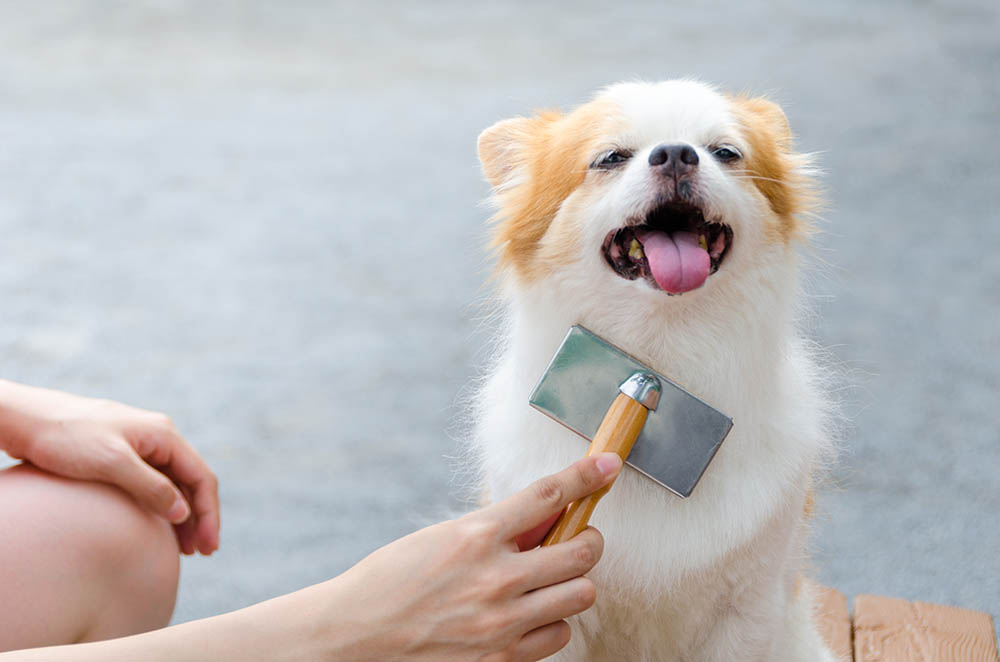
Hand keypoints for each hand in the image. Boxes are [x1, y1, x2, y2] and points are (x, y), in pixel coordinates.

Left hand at [0, 380, 218, 554]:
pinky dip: (162, 507)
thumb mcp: (110, 463)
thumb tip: (183, 513)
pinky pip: (154, 484)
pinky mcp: (122, 456)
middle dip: (200, 518)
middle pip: (191, 482)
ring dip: (183, 515)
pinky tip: (158, 528)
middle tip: (201, 552)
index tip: (208, 546)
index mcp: (164, 435)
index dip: (209, 514)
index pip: (201, 478)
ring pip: (173, 485)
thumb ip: (150, 487)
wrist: (25, 420)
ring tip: (184, 547)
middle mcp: (158, 439)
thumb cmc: (65, 437)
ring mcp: (141, 447)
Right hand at [308, 453, 621, 660]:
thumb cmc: (392, 581)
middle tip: (577, 540)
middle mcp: (495, 577)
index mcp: (475, 535)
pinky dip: (551, 624)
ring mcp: (502, 622)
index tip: (607, 465)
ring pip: (581, 595)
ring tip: (549, 582)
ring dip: (572, 584)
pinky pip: (559, 636)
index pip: (548, 495)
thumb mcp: (442, 537)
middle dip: (588, 540)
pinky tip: (528, 616)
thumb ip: (495, 528)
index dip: (586, 476)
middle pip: (583, 551)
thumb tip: (546, 515)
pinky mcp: (502, 659)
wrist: (355, 636)